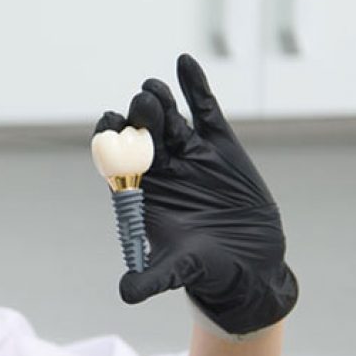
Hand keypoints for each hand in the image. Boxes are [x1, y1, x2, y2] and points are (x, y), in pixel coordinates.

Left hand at [94, 54, 297, 334]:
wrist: (246, 265)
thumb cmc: (202, 269)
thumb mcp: (177, 271)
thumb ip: (151, 277)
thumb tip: (126, 293)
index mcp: (139, 190)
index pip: (115, 158)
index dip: (111, 140)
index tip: (108, 126)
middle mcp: (158, 167)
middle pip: (141, 133)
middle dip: (139, 119)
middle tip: (140, 107)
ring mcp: (188, 153)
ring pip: (169, 118)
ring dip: (160, 101)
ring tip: (154, 89)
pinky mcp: (218, 145)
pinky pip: (204, 110)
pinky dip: (195, 87)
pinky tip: (184, 62)